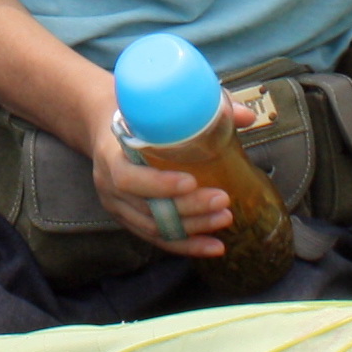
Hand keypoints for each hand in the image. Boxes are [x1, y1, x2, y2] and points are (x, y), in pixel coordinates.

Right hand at [90, 97, 252, 256]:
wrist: (105, 127)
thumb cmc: (136, 115)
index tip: (192, 181)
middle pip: (147, 208)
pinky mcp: (129, 219)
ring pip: (154, 228)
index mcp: (110, 155)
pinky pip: (158, 239)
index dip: (159, 184)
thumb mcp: (156, 105)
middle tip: (223, 200)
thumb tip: (245, 116)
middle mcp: (108, 186)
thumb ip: (203, 109)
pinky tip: (213, 246)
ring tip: (224, 218)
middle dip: (188, 208)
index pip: (127, 178)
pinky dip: (187, 245)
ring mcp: (118, 206)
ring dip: (192, 228)